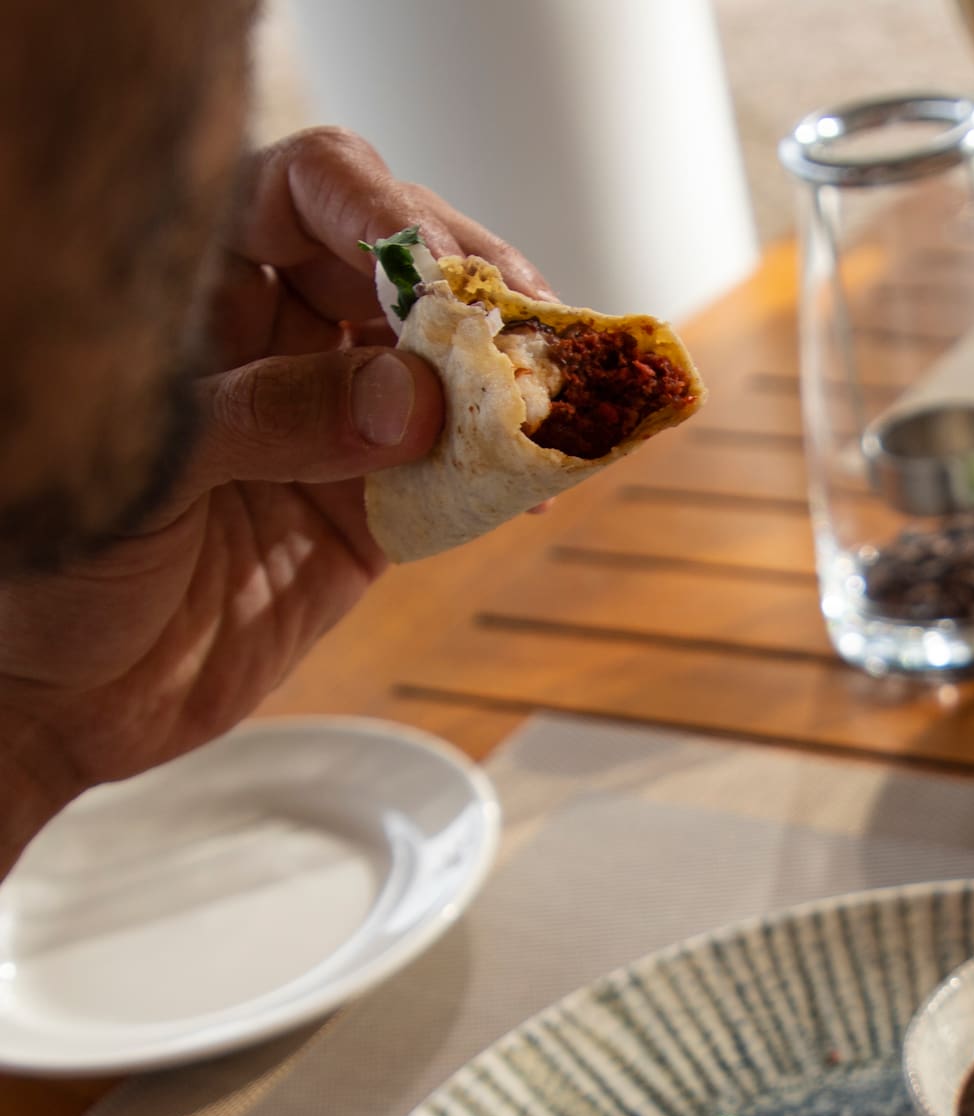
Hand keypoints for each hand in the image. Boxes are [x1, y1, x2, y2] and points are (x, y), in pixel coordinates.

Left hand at [0, 126, 548, 873]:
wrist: (62, 701)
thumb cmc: (49, 567)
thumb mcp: (141, 471)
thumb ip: (271, 417)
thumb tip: (406, 399)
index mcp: (192, 288)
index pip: (303, 193)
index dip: (378, 211)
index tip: (432, 275)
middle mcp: (269, 339)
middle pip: (398, 269)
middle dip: (473, 291)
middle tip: (529, 336)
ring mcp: (327, 427)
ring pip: (440, 369)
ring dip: (506, 380)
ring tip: (561, 402)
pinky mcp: (366, 516)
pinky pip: (451, 478)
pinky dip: (502, 478)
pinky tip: (538, 485)